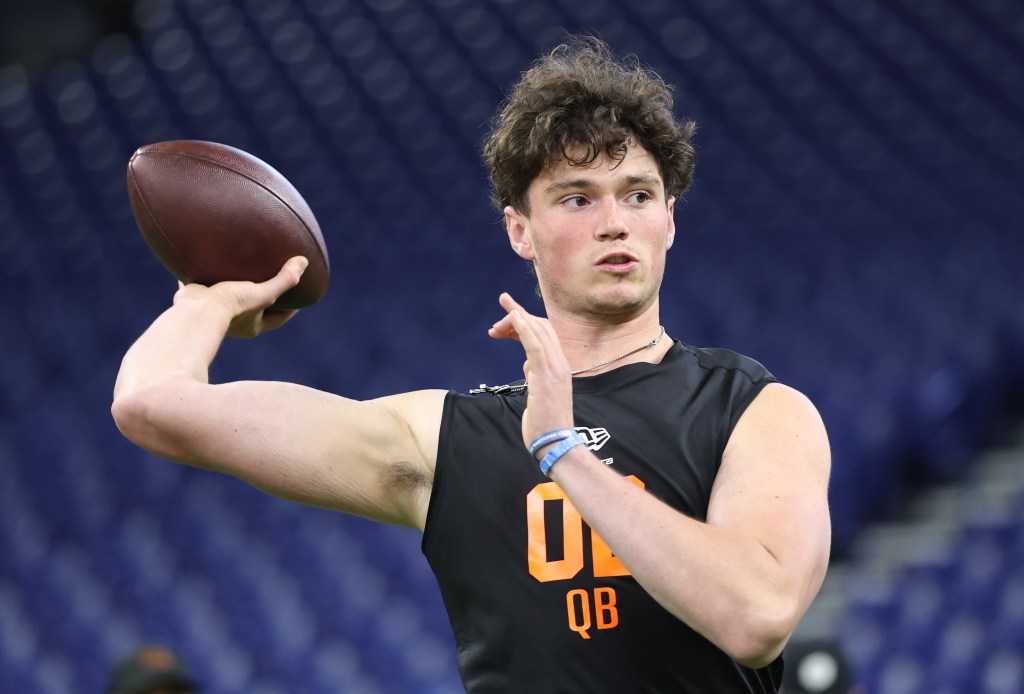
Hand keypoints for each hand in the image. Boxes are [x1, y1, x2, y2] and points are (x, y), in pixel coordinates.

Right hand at [173, 256, 306, 337]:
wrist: (195, 311)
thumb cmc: (232, 306)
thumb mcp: (263, 293)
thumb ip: (283, 280)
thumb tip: (304, 262)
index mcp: (252, 325)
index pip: (278, 318)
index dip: (290, 309)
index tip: (299, 298)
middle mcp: (235, 322)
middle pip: (254, 308)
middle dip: (262, 296)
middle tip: (272, 280)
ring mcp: (215, 311)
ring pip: (229, 297)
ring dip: (235, 285)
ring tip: (242, 268)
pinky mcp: (198, 300)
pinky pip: (205, 286)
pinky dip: (207, 276)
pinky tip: (208, 262)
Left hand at [488, 292, 573, 450]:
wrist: (556, 442)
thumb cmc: (545, 423)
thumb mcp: (538, 393)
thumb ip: (535, 376)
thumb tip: (528, 365)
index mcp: (559, 366)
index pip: (544, 334)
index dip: (525, 322)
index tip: (506, 321)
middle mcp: (560, 362)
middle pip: (541, 327)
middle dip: (517, 316)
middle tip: (495, 324)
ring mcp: (555, 368)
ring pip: (538, 331)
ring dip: (516, 318)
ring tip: (499, 316)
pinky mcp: (546, 376)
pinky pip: (535, 345)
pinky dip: (524, 327)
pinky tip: (513, 317)